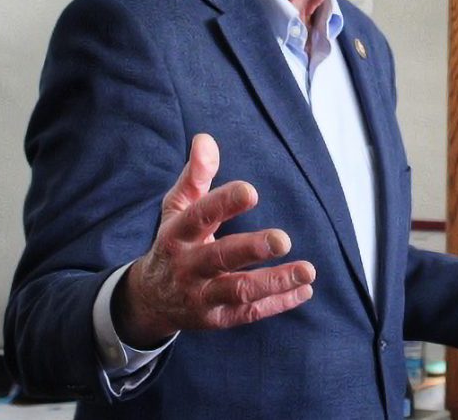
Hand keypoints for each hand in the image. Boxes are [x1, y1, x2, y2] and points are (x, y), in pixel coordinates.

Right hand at [113, 134, 315, 347]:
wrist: (149, 299)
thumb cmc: (175, 242)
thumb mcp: (177, 208)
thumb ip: (195, 175)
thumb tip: (206, 139)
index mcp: (177, 235)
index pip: (199, 216)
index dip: (223, 203)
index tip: (251, 191)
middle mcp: (188, 267)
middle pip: (219, 258)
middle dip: (251, 249)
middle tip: (283, 239)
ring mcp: (202, 296)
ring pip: (238, 291)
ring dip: (274, 281)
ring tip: (308, 271)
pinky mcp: (217, 319)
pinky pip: (250, 313)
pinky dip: (278, 303)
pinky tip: (305, 290)